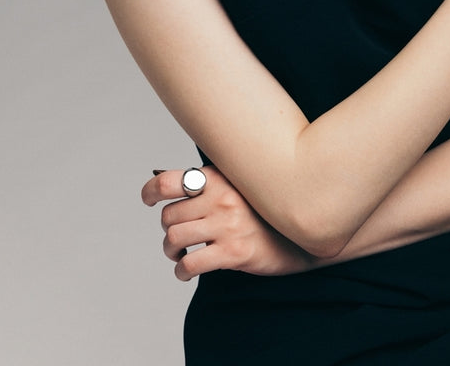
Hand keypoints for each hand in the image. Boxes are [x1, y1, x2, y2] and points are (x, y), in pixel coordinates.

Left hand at [142, 166, 315, 280]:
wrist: (302, 232)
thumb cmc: (265, 211)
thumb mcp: (239, 185)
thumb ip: (210, 185)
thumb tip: (170, 190)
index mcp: (218, 178)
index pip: (168, 181)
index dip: (150, 191)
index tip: (148, 199)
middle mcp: (220, 198)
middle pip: (168, 216)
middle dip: (166, 229)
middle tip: (176, 238)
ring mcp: (227, 225)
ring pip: (174, 239)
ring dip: (170, 251)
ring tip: (179, 254)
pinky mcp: (233, 252)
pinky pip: (190, 265)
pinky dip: (181, 271)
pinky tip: (187, 272)